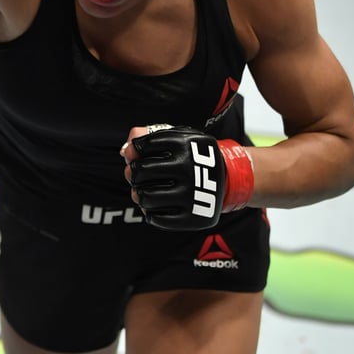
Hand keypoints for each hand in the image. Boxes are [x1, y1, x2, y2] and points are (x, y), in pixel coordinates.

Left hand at [123, 125, 253, 230]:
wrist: (228, 177)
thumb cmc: (193, 156)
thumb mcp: (178, 137)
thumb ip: (148, 136)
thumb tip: (125, 151)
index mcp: (185, 144)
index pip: (141, 146)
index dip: (135, 151)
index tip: (140, 154)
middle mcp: (189, 168)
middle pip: (139, 171)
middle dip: (133, 172)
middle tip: (137, 174)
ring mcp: (192, 194)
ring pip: (145, 196)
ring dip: (138, 194)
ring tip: (144, 191)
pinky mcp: (194, 217)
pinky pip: (157, 218)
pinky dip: (150, 213)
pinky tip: (156, 205)